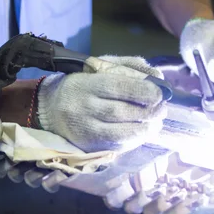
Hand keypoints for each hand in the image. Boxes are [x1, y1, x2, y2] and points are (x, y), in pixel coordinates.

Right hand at [37, 56, 166, 151]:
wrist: (50, 108)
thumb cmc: (82, 83)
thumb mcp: (100, 67)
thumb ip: (128, 67)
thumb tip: (157, 76)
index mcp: (86, 84)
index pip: (119, 87)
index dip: (144, 91)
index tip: (161, 93)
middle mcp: (83, 107)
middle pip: (122, 112)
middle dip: (149, 112)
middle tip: (163, 109)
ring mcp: (84, 129)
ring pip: (121, 134)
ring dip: (146, 129)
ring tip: (156, 123)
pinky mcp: (87, 146)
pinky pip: (116, 147)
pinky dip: (134, 141)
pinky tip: (142, 133)